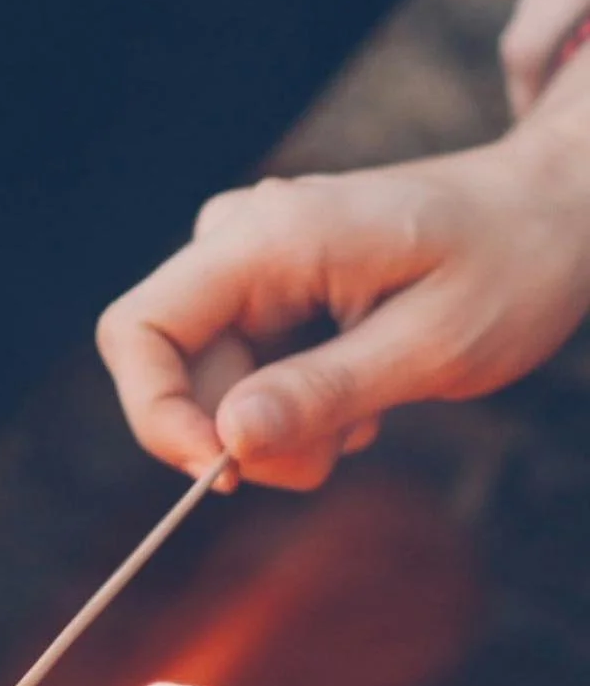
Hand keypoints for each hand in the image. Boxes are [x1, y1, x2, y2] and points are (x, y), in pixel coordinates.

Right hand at [96, 135, 589, 489]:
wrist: (555, 211)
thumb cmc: (513, 263)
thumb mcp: (434, 345)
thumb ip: (325, 392)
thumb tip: (228, 441)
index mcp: (270, 237)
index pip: (137, 329)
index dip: (155, 414)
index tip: (222, 475)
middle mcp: (242, 238)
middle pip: (178, 369)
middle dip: (242, 434)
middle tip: (335, 458)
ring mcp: (252, 259)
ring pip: (211, 379)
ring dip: (277, 424)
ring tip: (367, 414)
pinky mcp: (270, 285)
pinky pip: (244, 366)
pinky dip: (292, 402)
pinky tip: (361, 389)